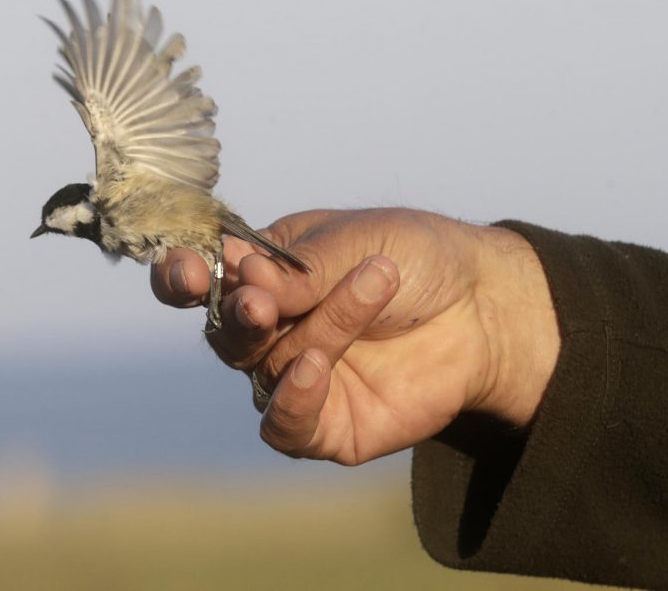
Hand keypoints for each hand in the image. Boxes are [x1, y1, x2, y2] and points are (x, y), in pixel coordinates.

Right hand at [151, 208, 558, 464]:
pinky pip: (285, 426)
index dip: (182, 276)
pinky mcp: (325, 425)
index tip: (185, 268)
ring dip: (314, 330)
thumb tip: (237, 276)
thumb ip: (298, 272)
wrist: (484, 306)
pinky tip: (316, 366)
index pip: (203, 279)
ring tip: (371, 287)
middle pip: (223, 332)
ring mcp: (295, 377)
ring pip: (266, 367)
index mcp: (265, 273)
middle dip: (236, 315)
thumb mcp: (357, 243)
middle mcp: (272, 329)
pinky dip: (293, 399)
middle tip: (258, 301)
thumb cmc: (417, 258)